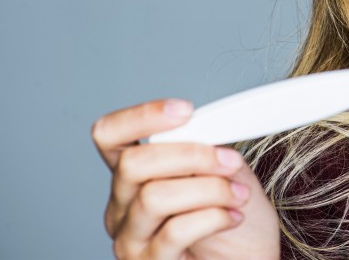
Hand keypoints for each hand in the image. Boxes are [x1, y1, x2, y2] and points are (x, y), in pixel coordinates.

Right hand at [91, 99, 280, 259]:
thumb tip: (202, 126)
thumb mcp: (222, 171)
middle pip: (132, 164)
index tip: (185, 110)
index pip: (110, 135)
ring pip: (154, 197)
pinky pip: (175, 231)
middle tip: (230, 161)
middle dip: (190, 155)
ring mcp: (130, 239)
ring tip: (238, 194)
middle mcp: (121, 206)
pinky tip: (233, 217)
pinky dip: (214, 217)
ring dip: (210, 189)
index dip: (141, 116)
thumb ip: (204, 146)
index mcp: (134, 174)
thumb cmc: (233, 218)